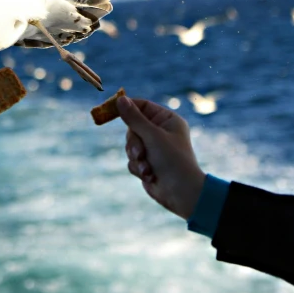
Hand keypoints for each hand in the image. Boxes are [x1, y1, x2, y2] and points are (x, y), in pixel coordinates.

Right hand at [116, 95, 205, 219]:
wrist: (182, 193)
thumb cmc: (172, 160)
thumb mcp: (152, 136)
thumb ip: (134, 118)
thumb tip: (120, 99)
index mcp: (167, 120)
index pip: (142, 106)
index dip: (127, 106)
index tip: (111, 107)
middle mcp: (160, 132)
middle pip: (132, 127)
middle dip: (134, 142)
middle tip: (140, 152)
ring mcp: (153, 148)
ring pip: (130, 144)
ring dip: (136, 157)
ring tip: (147, 167)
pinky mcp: (147, 162)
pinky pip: (132, 159)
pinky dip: (138, 167)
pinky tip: (149, 175)